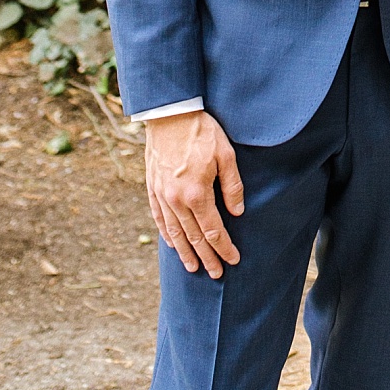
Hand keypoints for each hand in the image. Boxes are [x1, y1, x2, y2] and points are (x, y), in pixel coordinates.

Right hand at [144, 111, 243, 278]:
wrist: (169, 116)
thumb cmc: (203, 132)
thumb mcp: (227, 155)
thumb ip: (232, 186)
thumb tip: (237, 212)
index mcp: (197, 193)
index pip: (213, 230)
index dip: (224, 247)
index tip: (233, 260)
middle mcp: (176, 200)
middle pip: (193, 237)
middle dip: (207, 257)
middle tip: (217, 273)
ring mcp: (161, 196)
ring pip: (175, 232)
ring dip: (185, 252)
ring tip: (193, 268)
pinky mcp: (152, 189)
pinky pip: (159, 219)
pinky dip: (167, 235)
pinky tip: (174, 244)